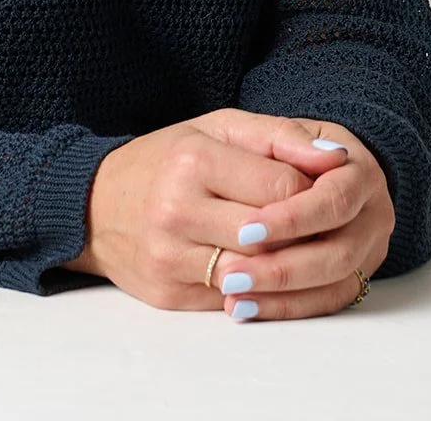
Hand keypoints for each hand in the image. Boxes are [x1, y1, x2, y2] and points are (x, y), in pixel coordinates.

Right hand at [64, 108, 385, 313]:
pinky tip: (268, 273)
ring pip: (256, 275)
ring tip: (301, 249)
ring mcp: (170, 258)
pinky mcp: (168, 295)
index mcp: (194, 161)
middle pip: (273, 237)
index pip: (282, 189)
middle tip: (324, 225)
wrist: (94, 203)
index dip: (311, 191)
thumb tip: (337, 157)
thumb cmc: (166, 159)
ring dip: (287, 268)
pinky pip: (233, 302)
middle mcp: (177, 210)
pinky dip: (259, 291)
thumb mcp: (217, 129)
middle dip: (306, 234)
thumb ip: (279, 136)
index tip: (318, 189)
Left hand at [208, 115, 394, 321]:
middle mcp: (375, 214)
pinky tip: (248, 307)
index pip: (334, 201)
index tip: (246, 228)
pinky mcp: (355, 278)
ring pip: (335, 285)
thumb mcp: (276, 129)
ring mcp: (369, 250)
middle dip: (283, 267)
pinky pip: (328, 303)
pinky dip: (287, 309)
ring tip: (233, 296)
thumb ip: (291, 137)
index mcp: (362, 172)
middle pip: (339, 253)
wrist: (305, 165)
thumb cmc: (281, 147)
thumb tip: (327, 156)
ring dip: (282, 296)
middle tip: (232, 274)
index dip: (292, 218)